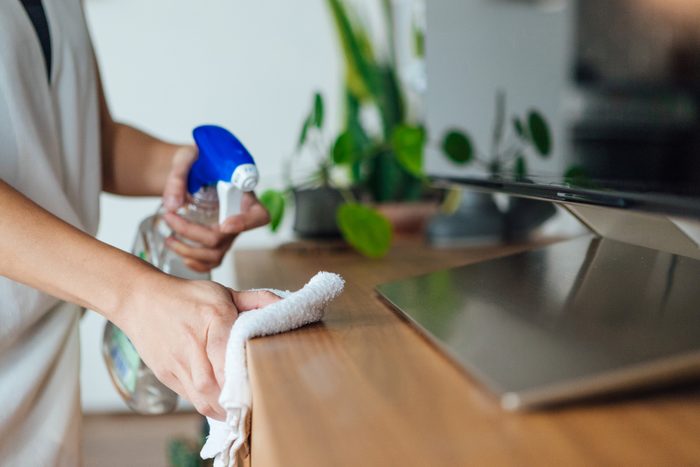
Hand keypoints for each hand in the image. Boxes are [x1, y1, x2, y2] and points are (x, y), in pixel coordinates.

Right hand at [118, 273, 279, 419]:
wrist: (141, 300)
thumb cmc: (187, 297)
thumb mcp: (223, 292)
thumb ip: (256, 300)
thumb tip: (284, 305)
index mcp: (213, 318)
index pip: (228, 356)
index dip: (242, 379)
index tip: (259, 388)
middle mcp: (193, 343)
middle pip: (214, 385)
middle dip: (235, 401)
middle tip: (255, 407)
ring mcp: (176, 362)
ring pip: (201, 398)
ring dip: (222, 409)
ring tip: (240, 412)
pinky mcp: (166, 375)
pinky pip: (190, 398)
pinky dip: (207, 404)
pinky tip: (221, 405)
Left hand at [161, 146, 269, 271]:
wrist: (189, 169)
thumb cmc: (196, 161)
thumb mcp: (187, 158)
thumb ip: (179, 177)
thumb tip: (172, 205)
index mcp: (244, 195)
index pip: (259, 216)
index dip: (245, 224)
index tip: (224, 224)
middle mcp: (240, 217)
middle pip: (225, 237)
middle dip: (193, 232)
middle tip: (169, 217)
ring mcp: (228, 233)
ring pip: (216, 254)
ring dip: (189, 251)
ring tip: (168, 238)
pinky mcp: (216, 242)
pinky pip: (210, 262)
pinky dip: (194, 263)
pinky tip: (180, 252)